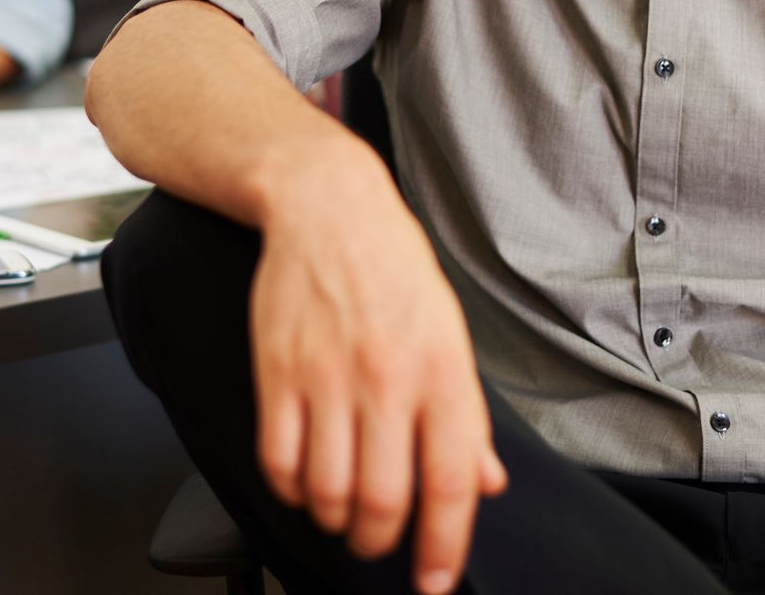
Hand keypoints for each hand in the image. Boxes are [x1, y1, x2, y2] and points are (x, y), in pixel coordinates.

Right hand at [251, 151, 507, 593]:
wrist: (327, 207)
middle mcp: (387, 379)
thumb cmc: (394, 269)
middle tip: (379, 543)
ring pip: (328, 491)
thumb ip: (467, 415)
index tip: (434, 582)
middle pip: (383, 500)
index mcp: (441, 372)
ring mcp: (328, 376)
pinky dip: (292, 489)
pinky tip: (304, 480)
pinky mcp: (278, 371)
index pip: (449, 483)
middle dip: (380, 543)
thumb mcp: (451, 334)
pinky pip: (280, 460)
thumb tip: (486, 482)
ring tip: (342, 513)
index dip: (444, 547)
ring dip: (334, 520)